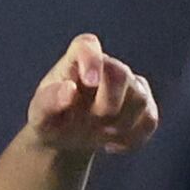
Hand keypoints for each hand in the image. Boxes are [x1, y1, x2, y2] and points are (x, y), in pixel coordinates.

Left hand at [20, 33, 157, 160]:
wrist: (66, 139)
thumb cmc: (50, 119)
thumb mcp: (40, 115)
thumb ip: (48, 101)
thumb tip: (69, 90)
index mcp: (75, 61)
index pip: (86, 44)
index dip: (91, 59)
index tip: (89, 82)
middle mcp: (106, 66)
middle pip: (121, 75)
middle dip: (107, 105)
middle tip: (90, 123)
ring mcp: (130, 84)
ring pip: (140, 100)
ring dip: (118, 125)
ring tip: (97, 134)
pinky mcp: (146, 105)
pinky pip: (150, 120)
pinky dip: (131, 138)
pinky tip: (111, 144)